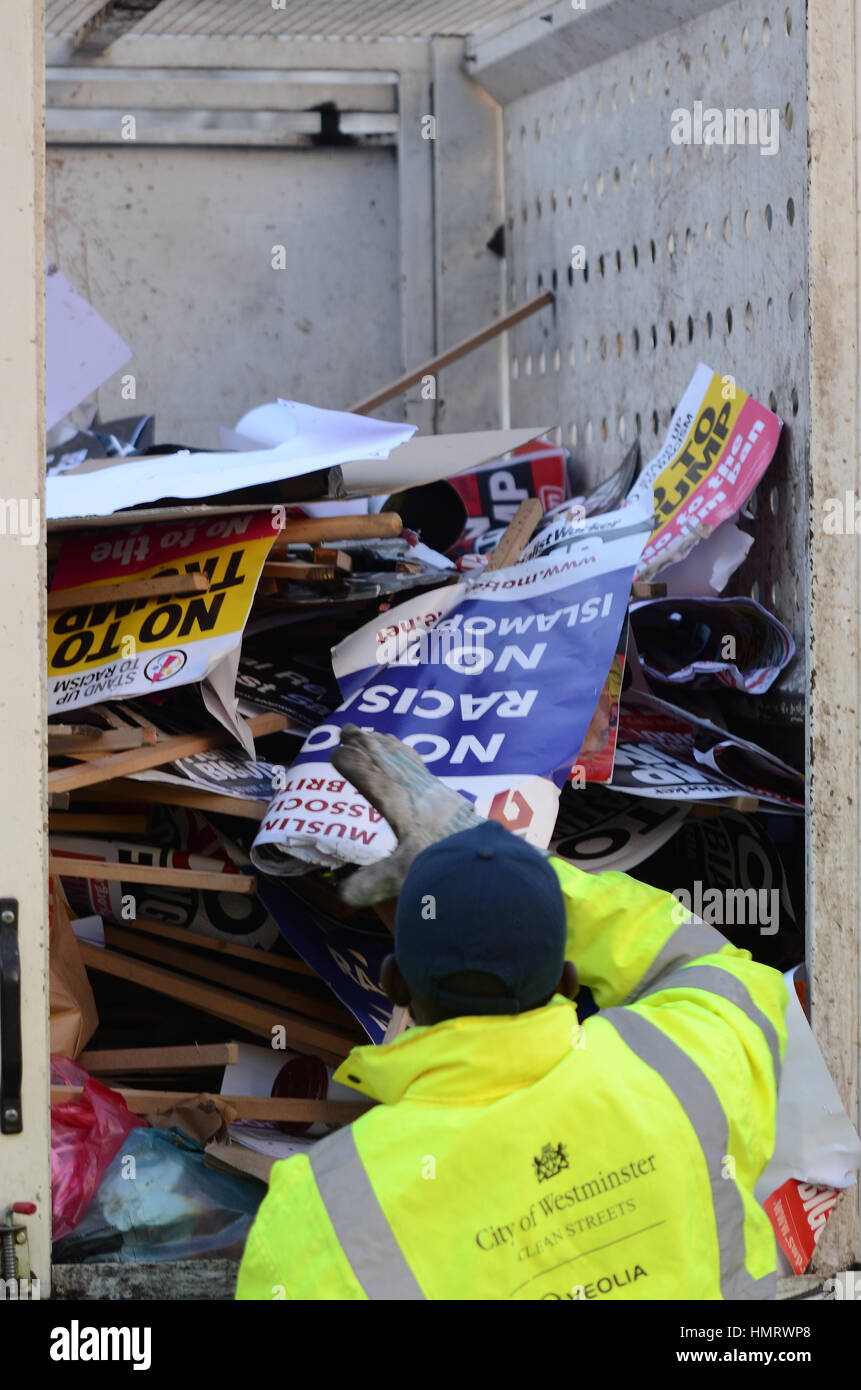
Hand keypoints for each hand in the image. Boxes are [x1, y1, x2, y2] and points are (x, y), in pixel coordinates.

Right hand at [330, 725, 481, 905]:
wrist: (482, 854)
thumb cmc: (441, 861)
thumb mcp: (403, 874)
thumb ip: (372, 883)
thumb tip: (342, 896)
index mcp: (395, 802)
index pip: (367, 776)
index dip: (350, 763)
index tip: (334, 754)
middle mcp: (410, 787)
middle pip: (382, 757)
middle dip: (362, 742)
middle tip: (345, 729)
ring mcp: (427, 786)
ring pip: (399, 755)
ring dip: (381, 742)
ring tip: (368, 733)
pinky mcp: (441, 790)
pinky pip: (416, 762)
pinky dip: (402, 751)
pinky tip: (401, 749)